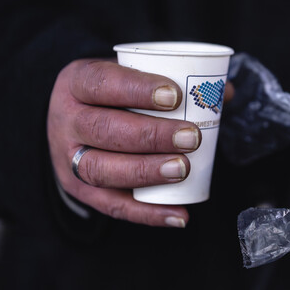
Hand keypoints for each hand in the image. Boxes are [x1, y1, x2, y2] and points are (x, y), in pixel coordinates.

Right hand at [47, 59, 202, 226]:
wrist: (70, 121)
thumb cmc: (111, 95)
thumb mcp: (129, 76)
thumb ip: (176, 80)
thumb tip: (223, 92)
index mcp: (77, 82)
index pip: (102, 82)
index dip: (137, 90)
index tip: (176, 96)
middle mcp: (67, 120)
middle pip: (103, 129)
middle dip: (151, 135)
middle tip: (191, 137)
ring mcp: (68, 159)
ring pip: (101, 169)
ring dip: (146, 171)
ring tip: (183, 169)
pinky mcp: (79, 190)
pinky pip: (112, 206)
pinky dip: (147, 213)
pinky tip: (178, 213)